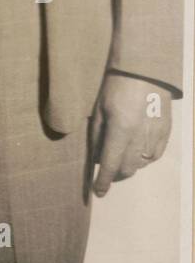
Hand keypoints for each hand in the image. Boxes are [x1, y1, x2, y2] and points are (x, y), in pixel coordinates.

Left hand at [91, 74, 171, 197]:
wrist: (145, 69)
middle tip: (106, 170)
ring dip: (129, 165)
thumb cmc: (115, 85)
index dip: (102, 181)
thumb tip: (97, 158)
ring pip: (141, 164)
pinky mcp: (166, 132)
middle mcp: (139, 137)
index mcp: (120, 130)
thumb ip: (98, 136)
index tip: (97, 192)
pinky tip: (137, 150)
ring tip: (120, 156)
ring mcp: (155, 135)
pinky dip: (144, 158)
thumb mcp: (99, 109)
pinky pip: (154, 155)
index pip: (109, 165)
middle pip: (127, 168)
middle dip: (115, 174)